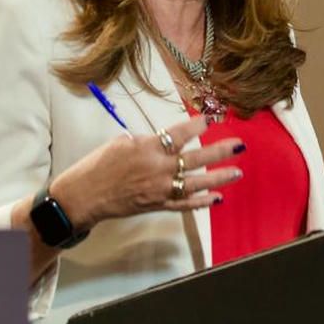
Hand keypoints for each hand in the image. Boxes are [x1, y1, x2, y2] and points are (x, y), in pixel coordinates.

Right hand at [51, 115, 243, 228]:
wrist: (84, 196)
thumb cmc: (97, 165)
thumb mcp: (120, 143)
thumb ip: (146, 142)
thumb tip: (163, 144)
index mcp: (148, 148)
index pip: (179, 134)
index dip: (198, 125)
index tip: (212, 118)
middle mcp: (158, 169)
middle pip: (195, 158)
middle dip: (220, 152)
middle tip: (240, 145)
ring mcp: (160, 190)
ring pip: (196, 183)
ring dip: (218, 178)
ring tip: (238, 172)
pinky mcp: (158, 205)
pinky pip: (184, 204)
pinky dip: (201, 202)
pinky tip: (218, 198)